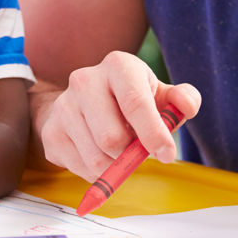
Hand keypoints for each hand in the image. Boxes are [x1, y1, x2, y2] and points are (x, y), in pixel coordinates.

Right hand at [38, 51, 201, 181]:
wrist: (84, 102)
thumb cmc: (131, 100)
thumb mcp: (159, 94)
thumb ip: (183, 99)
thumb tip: (186, 107)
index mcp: (118, 65)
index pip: (135, 102)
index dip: (153, 133)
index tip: (167, 154)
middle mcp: (85, 80)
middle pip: (111, 137)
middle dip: (130, 154)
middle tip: (137, 150)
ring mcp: (63, 106)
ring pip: (96, 158)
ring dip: (115, 166)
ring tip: (119, 151)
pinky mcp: (51, 131)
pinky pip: (81, 168)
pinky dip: (99, 172)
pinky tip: (101, 154)